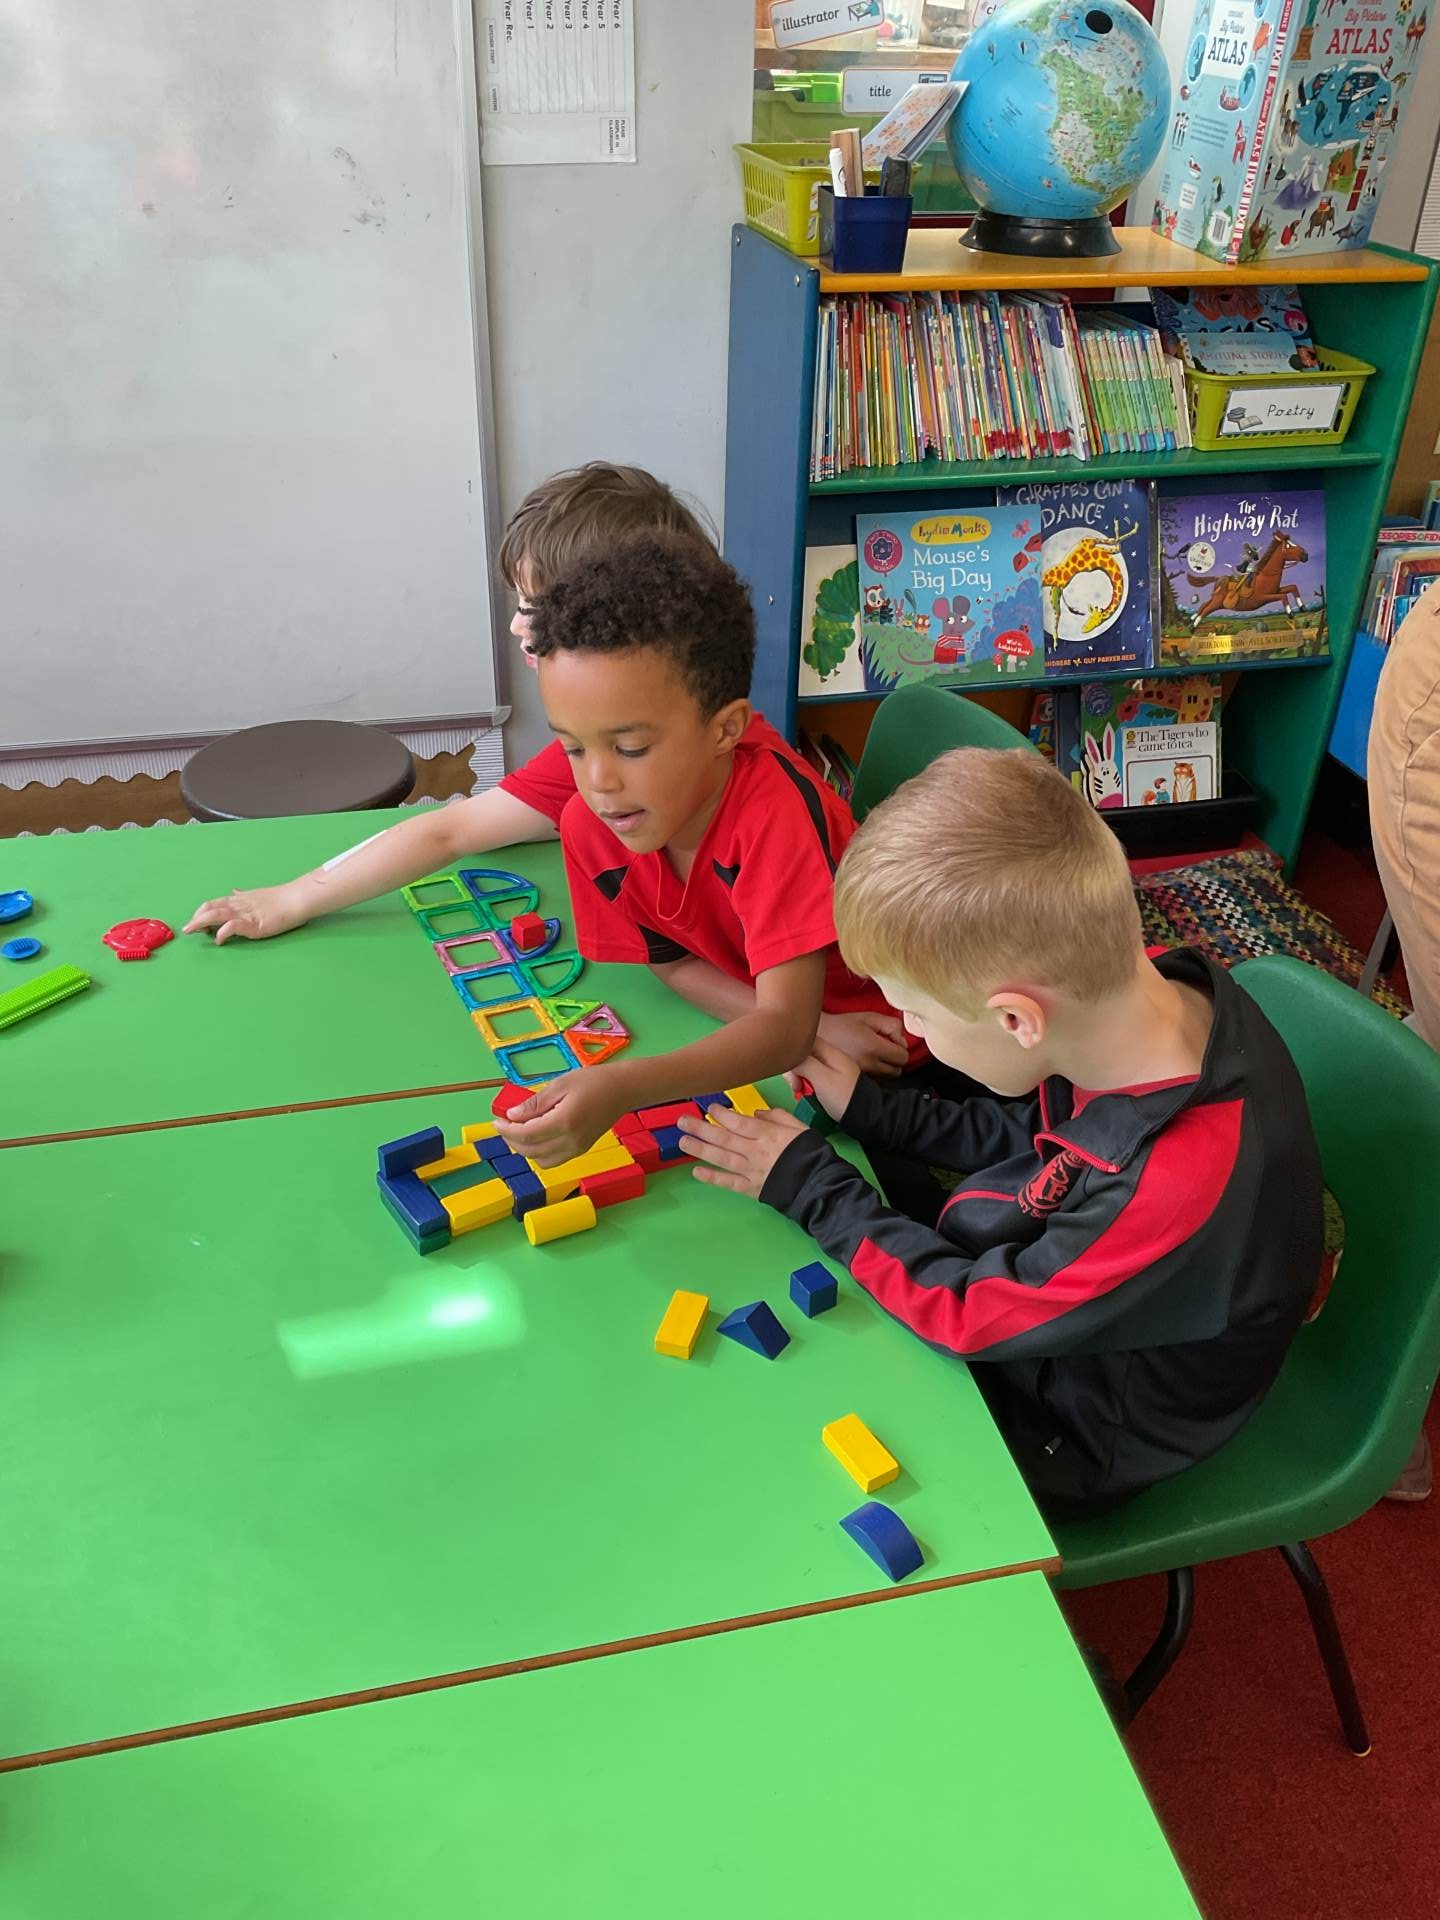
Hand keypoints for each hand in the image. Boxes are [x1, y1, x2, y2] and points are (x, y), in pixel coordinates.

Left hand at [183, 884, 307, 944]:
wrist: (295, 899)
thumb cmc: (280, 899)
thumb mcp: (257, 895)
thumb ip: (244, 896)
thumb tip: (234, 892)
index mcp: (238, 899)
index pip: (213, 903)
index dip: (200, 912)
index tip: (194, 920)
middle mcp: (238, 905)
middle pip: (209, 908)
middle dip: (195, 919)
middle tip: (187, 929)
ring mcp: (244, 914)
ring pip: (215, 915)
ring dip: (200, 923)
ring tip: (192, 932)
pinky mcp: (253, 923)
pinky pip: (232, 927)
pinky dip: (222, 933)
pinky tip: (219, 940)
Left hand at [494, 1071, 624, 1166]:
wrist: (623, 1090)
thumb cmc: (594, 1081)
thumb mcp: (560, 1084)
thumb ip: (534, 1103)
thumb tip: (512, 1116)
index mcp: (564, 1122)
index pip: (526, 1135)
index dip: (507, 1130)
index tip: (497, 1120)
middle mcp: (571, 1141)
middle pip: (530, 1151)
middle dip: (512, 1140)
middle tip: (504, 1124)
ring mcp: (577, 1148)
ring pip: (541, 1160)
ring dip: (525, 1149)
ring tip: (518, 1131)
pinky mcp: (581, 1150)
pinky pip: (553, 1159)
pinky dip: (539, 1152)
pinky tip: (536, 1136)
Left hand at [676, 1105, 807, 1199]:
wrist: (819, 1184)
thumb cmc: (810, 1151)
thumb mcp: (798, 1126)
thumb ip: (777, 1116)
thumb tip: (755, 1113)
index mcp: (768, 1135)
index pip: (740, 1123)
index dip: (722, 1115)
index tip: (709, 1108)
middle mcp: (756, 1152)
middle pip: (724, 1139)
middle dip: (701, 1129)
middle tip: (682, 1121)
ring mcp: (751, 1171)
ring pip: (722, 1159)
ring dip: (700, 1150)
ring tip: (682, 1141)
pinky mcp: (751, 1188)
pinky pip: (729, 1183)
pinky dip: (712, 1178)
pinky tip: (696, 1171)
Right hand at [789, 1037, 861, 1121]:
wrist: (865, 1116)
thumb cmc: (845, 1098)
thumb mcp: (820, 1077)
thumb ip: (802, 1063)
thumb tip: (788, 1056)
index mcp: (829, 1051)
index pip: (803, 1039)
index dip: (791, 1052)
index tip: (788, 1069)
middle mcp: (829, 1056)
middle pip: (802, 1054)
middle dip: (794, 1070)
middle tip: (796, 1085)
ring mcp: (830, 1068)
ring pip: (805, 1067)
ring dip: (800, 1079)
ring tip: (803, 1092)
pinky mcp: (830, 1080)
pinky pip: (812, 1077)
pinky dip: (807, 1086)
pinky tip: (809, 1095)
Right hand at [816, 1009, 907, 1076]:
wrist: (817, 1036)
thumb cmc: (841, 1025)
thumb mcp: (869, 1017)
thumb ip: (892, 1025)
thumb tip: (901, 1040)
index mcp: (873, 1048)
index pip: (903, 1057)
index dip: (900, 1048)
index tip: (892, 1041)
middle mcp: (869, 1064)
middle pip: (896, 1070)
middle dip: (894, 1060)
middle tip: (884, 1048)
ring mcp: (861, 1074)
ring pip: (886, 1077)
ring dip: (884, 1067)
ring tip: (872, 1054)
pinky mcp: (854, 1079)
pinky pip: (873, 1080)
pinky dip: (873, 1072)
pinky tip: (864, 1061)